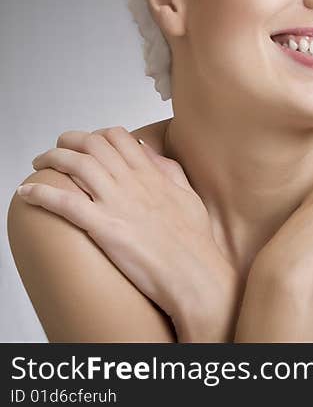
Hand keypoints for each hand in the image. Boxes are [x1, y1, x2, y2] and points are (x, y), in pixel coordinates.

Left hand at [19, 126, 238, 338]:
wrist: (192, 272)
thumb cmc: (193, 242)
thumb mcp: (188, 196)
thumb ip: (169, 171)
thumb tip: (148, 153)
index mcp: (152, 174)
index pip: (118, 138)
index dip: (96, 135)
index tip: (86, 144)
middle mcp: (132, 182)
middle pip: (92, 145)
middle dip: (67, 142)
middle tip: (56, 151)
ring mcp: (117, 203)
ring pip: (76, 165)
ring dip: (51, 159)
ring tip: (39, 165)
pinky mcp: (104, 227)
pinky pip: (65, 203)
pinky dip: (41, 194)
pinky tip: (26, 193)